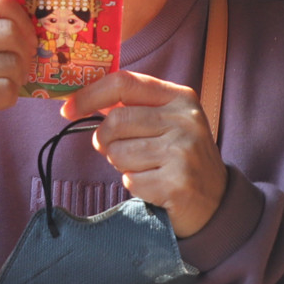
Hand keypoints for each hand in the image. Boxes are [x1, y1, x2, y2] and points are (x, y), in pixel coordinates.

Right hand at [0, 0, 34, 150]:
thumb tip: (35, 8)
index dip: (22, 16)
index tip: (27, 34)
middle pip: (7, 31)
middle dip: (24, 49)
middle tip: (22, 61)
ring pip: (11, 62)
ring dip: (18, 74)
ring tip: (8, 79)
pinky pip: (6, 89)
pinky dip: (11, 95)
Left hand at [62, 71, 227, 238]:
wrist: (216, 200)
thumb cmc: (181, 156)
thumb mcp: (167, 120)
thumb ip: (132, 107)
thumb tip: (82, 100)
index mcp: (180, 96)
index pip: (123, 83)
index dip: (89, 95)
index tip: (67, 110)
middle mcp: (184, 120)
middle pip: (115, 122)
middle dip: (104, 140)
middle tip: (115, 150)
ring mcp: (182, 151)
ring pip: (118, 154)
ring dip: (121, 165)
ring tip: (145, 167)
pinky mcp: (177, 183)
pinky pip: (130, 181)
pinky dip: (135, 185)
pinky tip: (155, 184)